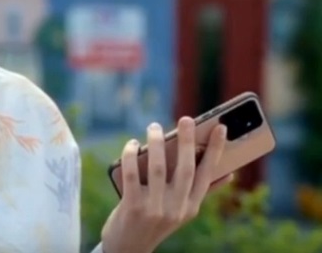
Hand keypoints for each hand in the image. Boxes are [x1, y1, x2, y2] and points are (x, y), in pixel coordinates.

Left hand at [100, 117, 231, 252]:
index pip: (207, 175)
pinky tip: (133, 144)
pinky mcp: (132, 206)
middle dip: (187, 141)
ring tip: (154, 127)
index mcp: (191, 207)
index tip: (221, 129)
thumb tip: (230, 174)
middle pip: (185, 168)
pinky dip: (131, 155)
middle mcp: (176, 208)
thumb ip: (199, 191)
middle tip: (186, 119)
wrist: (128, 247)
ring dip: (157, 143)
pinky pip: (132, 173)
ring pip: (157, 167)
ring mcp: (154, 208)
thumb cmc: (155, 221)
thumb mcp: (181, 211)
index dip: (215, 151)